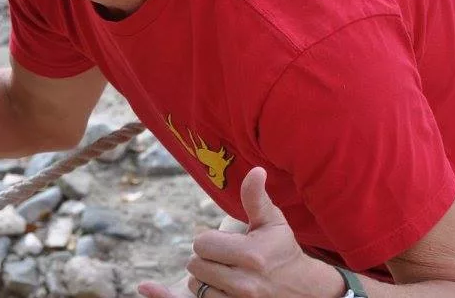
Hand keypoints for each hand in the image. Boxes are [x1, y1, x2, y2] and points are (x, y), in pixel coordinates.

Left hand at [137, 168, 341, 297]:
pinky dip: (189, 294)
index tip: (225, 243)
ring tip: (226, 275)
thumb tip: (255, 170)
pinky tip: (150, 288)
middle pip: (194, 265)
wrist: (304, 291)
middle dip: (205, 259)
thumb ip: (256, 198)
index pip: (201, 244)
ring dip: (204, 280)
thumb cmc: (282, 251)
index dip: (208, 241)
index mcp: (252, 255)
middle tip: (225, 259)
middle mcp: (245, 282)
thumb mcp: (272, 222)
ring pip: (196, 287)